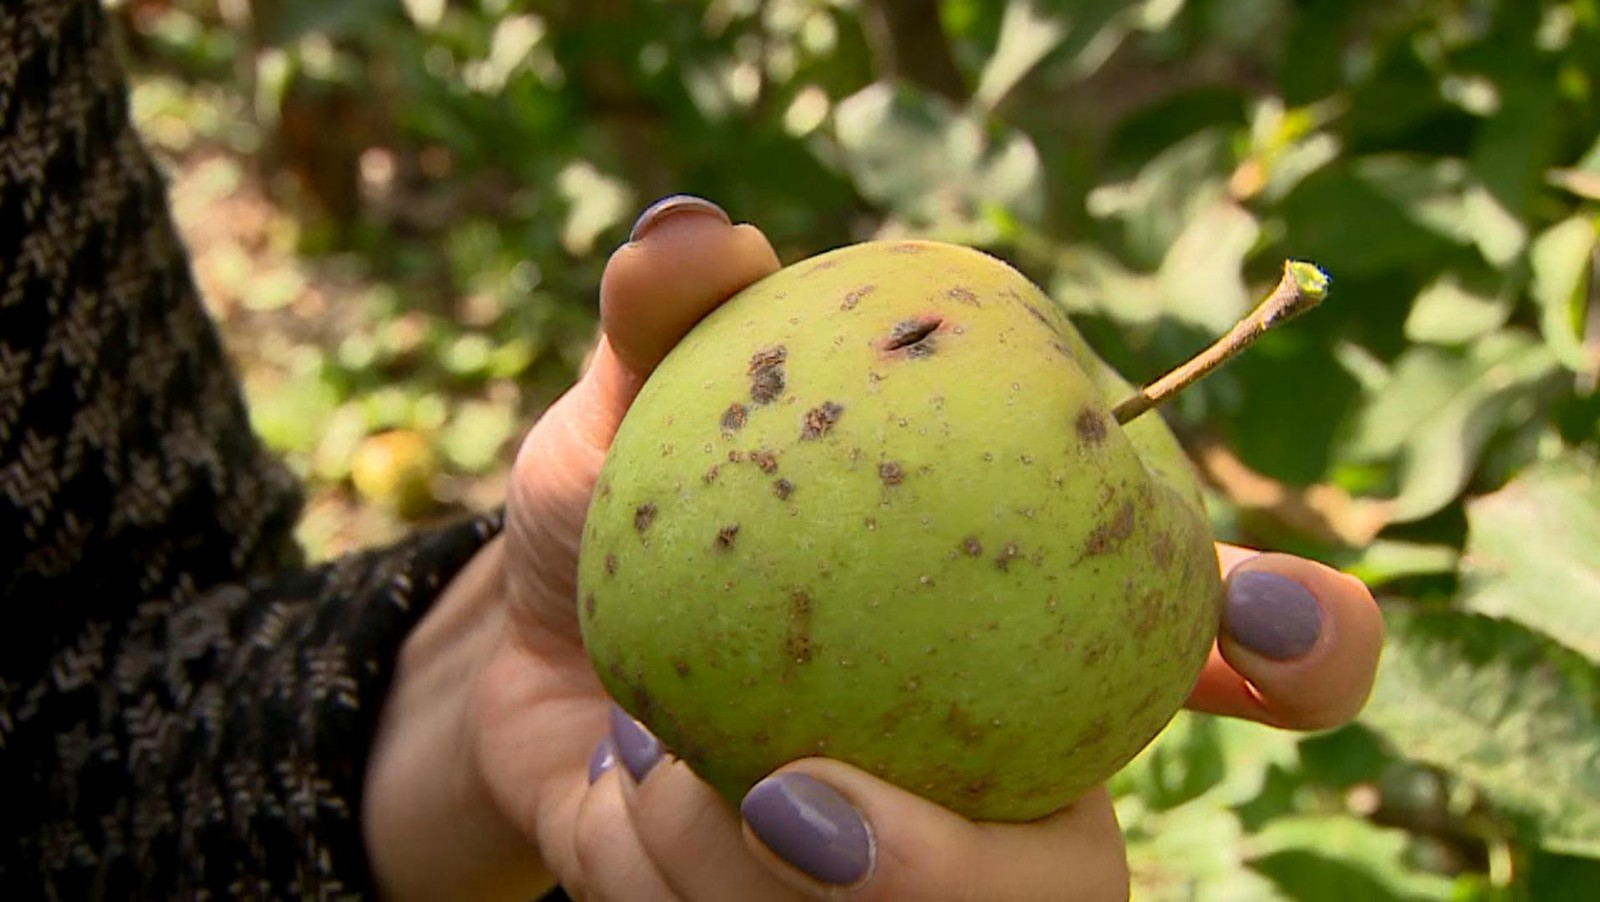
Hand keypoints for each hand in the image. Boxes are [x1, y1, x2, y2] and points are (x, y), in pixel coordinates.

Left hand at [361, 197, 1383, 900]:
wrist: (526, 663)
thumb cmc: (624, 521)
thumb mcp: (630, 409)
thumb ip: (671, 319)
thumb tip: (697, 231)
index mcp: (1038, 619)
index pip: (1238, 649)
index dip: (1305, 644)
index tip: (1261, 617)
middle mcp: (1011, 765)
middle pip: (1074, 881)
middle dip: (957, 875)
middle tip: (797, 797)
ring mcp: (917, 873)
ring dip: (749, 862)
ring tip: (645, 751)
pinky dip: (669, 867)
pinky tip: (617, 786)